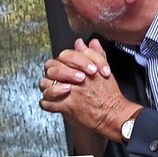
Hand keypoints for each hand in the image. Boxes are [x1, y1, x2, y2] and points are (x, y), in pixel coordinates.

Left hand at [39, 38, 140, 156]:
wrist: (112, 114)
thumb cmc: (108, 93)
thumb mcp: (103, 69)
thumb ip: (92, 54)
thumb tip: (84, 42)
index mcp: (80, 68)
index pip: (64, 55)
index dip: (68, 60)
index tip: (76, 68)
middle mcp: (72, 79)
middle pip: (51, 68)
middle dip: (57, 72)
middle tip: (67, 79)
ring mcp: (66, 93)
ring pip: (45, 85)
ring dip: (49, 87)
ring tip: (59, 90)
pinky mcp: (64, 106)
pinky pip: (46, 103)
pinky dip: (46, 103)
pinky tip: (53, 102)